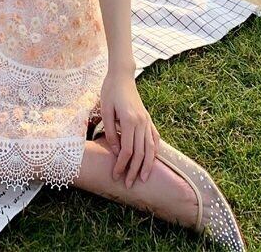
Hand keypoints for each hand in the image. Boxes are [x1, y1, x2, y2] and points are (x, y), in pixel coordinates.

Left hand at [99, 71, 159, 186]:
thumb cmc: (110, 91)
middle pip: (140, 153)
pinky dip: (155, 150)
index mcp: (129, 120)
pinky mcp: (148, 118)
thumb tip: (117, 151)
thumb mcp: (105, 110)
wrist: (122, 75)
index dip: (121, 165)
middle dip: (134, 171)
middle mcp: (141, 122)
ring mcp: (146, 121)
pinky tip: (153, 160)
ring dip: (147, 165)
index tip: (115, 175)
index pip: (127, 151)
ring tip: (143, 178)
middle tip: (128, 184)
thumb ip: (110, 132)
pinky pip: (155, 138)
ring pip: (150, 148)